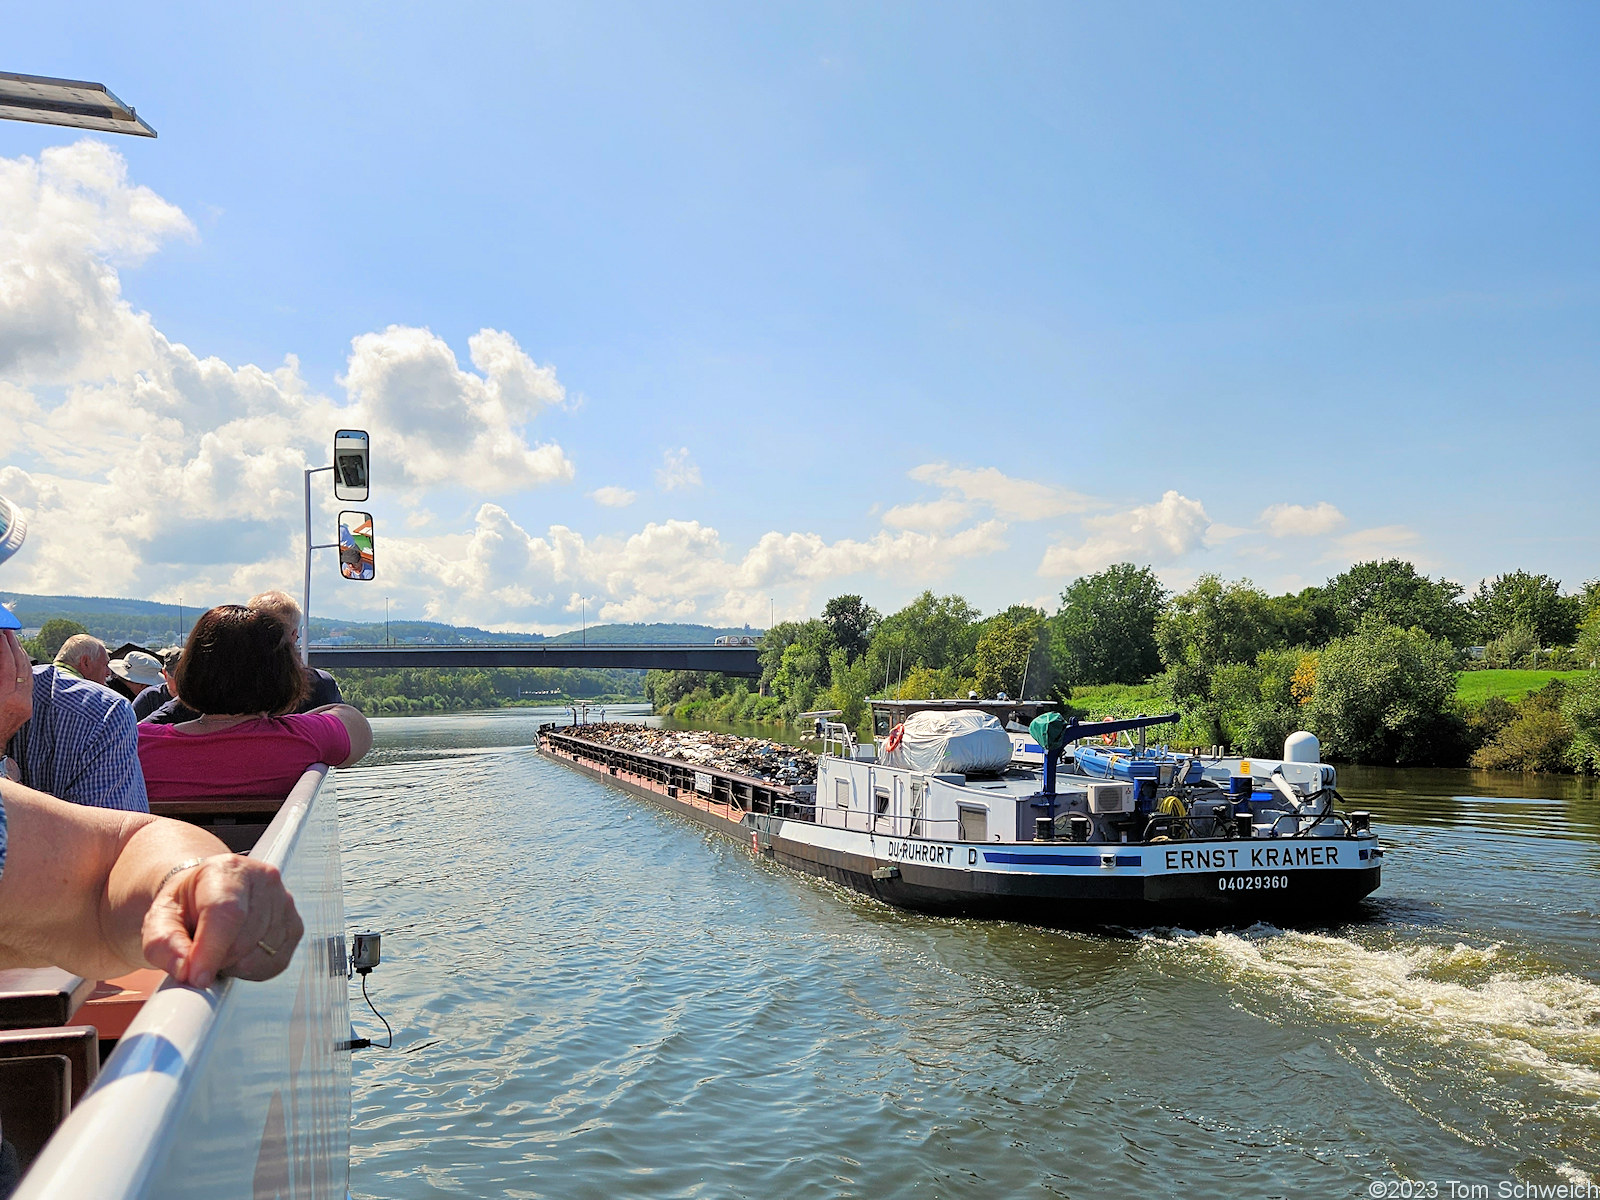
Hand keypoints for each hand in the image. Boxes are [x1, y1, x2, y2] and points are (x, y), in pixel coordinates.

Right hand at [0, 630, 31, 745]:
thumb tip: (0, 657)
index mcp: (5, 698)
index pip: (7, 665)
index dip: (4, 648)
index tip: (1, 635)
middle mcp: (19, 701)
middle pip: (21, 666)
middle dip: (14, 647)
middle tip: (7, 633)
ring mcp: (26, 705)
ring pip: (28, 673)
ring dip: (20, 654)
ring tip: (12, 641)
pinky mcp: (28, 708)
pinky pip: (28, 683)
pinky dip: (23, 668)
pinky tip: (17, 658)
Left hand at [141, 856, 304, 987]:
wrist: (208, 893)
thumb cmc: (185, 905)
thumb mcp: (159, 918)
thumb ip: (162, 943)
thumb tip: (186, 969)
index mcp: (227, 869)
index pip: (226, 912)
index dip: (211, 950)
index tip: (196, 978)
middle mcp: (264, 880)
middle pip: (242, 940)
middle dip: (216, 960)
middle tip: (199, 953)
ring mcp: (285, 902)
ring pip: (258, 955)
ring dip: (233, 965)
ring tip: (220, 948)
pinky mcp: (296, 926)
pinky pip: (274, 963)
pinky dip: (252, 969)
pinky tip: (238, 953)